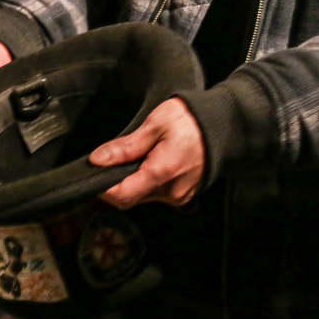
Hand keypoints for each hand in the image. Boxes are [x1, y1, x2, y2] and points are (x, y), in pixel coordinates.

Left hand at [89, 98, 205, 207]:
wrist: (224, 125)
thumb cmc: (189, 121)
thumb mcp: (154, 125)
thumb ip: (126, 147)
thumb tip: (98, 159)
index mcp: (161, 173)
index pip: (123, 196)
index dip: (103, 189)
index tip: (95, 174)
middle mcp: (171, 191)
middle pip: (132, 197)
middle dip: (118, 182)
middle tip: (117, 158)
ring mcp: (180, 196)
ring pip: (144, 196)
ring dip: (134, 181)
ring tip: (140, 156)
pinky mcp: (185, 195)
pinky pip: (158, 194)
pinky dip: (149, 182)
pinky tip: (154, 162)